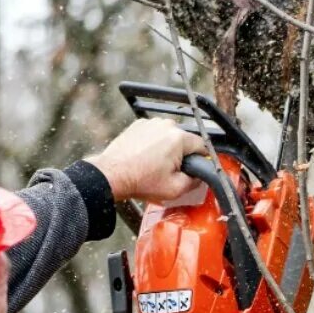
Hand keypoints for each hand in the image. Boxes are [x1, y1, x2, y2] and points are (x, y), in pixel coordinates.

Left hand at [88, 119, 206, 201]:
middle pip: (184, 139)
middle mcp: (166, 125)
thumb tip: (199, 178)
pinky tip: (146, 157)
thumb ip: (194, 182)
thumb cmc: (140, 181)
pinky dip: (153, 143)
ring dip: (167, 147)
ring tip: (155, 164)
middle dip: (182, 154)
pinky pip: (154, 133)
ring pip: (169, 135)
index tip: (194, 167)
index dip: (201, 158)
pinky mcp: (138, 125)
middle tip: (170, 170)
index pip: (202, 145)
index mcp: (178, 138)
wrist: (112, 175)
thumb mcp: (175, 189)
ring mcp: (151, 123)